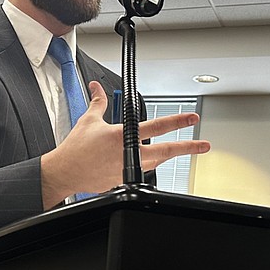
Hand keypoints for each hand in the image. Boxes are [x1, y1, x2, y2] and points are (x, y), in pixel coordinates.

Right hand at [40, 81, 210, 206]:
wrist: (65, 172)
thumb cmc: (75, 149)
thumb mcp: (88, 120)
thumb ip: (98, 102)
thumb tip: (97, 87)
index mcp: (122, 136)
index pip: (156, 126)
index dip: (177, 121)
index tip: (192, 118)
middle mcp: (128, 154)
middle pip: (166, 151)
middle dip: (188, 148)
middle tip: (204, 145)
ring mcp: (127, 170)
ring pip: (156, 162)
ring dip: (168, 155)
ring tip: (182, 150)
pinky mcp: (122, 181)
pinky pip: (140, 172)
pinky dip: (146, 165)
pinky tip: (149, 161)